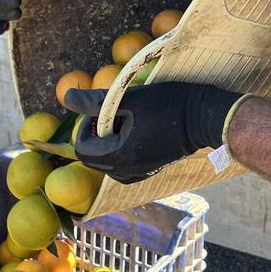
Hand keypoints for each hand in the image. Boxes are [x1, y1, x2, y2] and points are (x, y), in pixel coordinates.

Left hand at [65, 82, 241, 183]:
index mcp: (118, 156)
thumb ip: (94, 101)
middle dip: (96, 134)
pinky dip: (122, 149)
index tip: (103, 110)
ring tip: (126, 120)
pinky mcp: (150, 169)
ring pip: (107, 161)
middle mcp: (126, 172)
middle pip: (92, 158)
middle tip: (114, 112)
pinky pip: (123, 165)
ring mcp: (139, 173)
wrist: (205, 117)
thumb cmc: (168, 104)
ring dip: (108, 141)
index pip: (81, 148)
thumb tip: (65, 98)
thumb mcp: (127, 98)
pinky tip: (137, 130)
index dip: (86, 127)